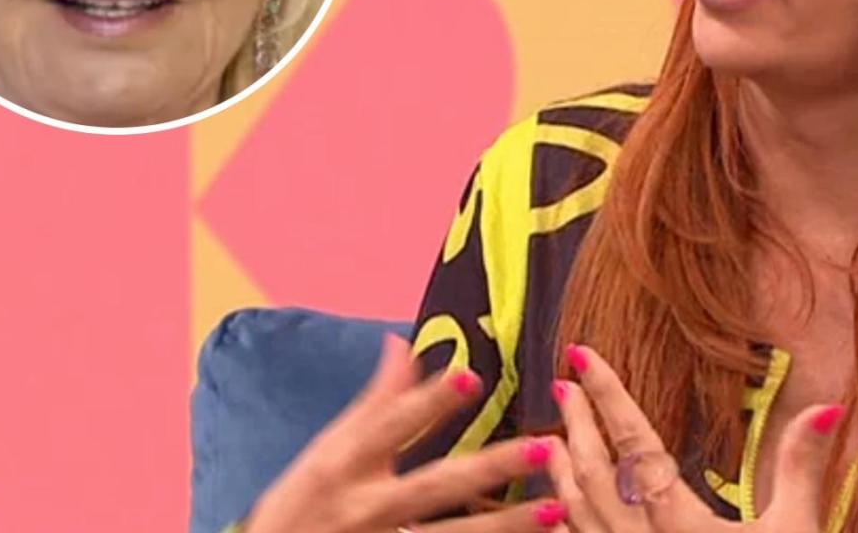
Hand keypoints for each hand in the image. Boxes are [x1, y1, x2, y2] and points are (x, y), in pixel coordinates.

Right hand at [244, 334, 569, 532]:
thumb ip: (374, 402)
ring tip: (556, 510)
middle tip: (541, 446)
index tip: (471, 376)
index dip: (430, 402)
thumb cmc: (300, 505)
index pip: (391, 425)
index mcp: (345, 464)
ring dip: (506, 526)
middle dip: (491, 468)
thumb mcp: (327, 449)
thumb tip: (401, 342)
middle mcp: (366, 507)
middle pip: (436, 486)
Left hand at [544, 343, 842, 532]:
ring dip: (562, 471)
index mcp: (684, 527)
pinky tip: (560, 510)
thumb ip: (802, 467)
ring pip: (578, 517)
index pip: (637, 445)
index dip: (610, 396)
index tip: (583, 356)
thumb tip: (828, 405)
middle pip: (595, 474)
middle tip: (563, 380)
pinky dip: (567, 524)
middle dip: (577, 424)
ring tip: (553, 435)